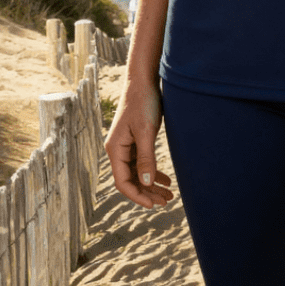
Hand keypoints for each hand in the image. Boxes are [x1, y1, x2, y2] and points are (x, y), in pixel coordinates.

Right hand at [104, 78, 174, 208]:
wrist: (143, 81)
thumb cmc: (143, 103)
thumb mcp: (146, 131)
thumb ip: (146, 157)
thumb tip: (146, 183)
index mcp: (115, 150)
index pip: (122, 182)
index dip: (137, 195)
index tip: (153, 204)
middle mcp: (118, 150)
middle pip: (130, 180)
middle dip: (147, 193)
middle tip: (166, 202)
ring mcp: (126, 146)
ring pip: (138, 173)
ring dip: (151, 184)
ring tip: (169, 194)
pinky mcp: (135, 140)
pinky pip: (142, 163)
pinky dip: (153, 172)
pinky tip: (166, 179)